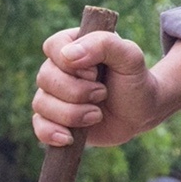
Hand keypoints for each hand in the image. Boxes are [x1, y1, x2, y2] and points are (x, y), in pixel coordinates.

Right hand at [31, 28, 163, 147]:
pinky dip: (51, 133)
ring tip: (97, 114)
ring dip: (72, 113)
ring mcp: (54, 94)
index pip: (53, 46)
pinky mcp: (54, 118)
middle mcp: (58, 68)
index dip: (73, 64)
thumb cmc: (135, 80)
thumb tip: (68, 55)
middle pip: (45, 77)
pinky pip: (38, 125)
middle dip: (77, 92)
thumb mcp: (130, 57)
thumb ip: (104, 44)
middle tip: (103, 93)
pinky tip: (69, 137)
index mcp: (74, 44)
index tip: (97, 72)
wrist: (142, 113)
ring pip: (41, 103)